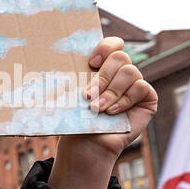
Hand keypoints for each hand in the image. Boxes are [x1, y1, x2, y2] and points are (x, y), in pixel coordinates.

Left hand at [48, 37, 157, 188]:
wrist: (84, 144)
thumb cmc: (75, 119)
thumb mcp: (70, 94)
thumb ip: (70, 76)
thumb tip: (42, 58)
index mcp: (104, 67)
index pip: (113, 44)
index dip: (105, 47)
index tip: (90, 62)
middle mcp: (121, 73)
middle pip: (121, 56)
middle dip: (103, 77)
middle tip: (88, 95)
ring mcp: (136, 85)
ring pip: (130, 72)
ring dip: (111, 92)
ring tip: (97, 109)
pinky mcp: (147, 99)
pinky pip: (141, 88)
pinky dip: (125, 100)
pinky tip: (112, 113)